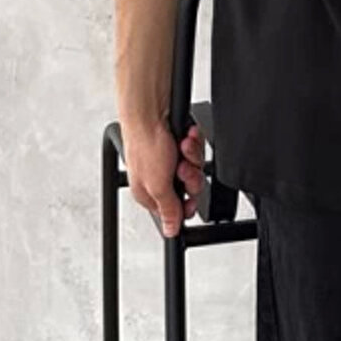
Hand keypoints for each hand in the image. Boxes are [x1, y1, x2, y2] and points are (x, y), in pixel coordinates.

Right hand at [121, 113, 206, 237]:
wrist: (150, 109)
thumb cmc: (145, 143)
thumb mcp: (157, 185)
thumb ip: (167, 210)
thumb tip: (170, 231)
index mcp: (148, 192)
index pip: (173, 211)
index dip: (186, 206)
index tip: (190, 199)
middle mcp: (159, 176)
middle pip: (188, 189)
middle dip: (190, 177)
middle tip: (183, 168)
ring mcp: (170, 158)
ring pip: (194, 168)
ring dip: (191, 157)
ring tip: (182, 147)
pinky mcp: (179, 143)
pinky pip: (195, 150)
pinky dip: (193, 143)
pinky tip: (186, 137)